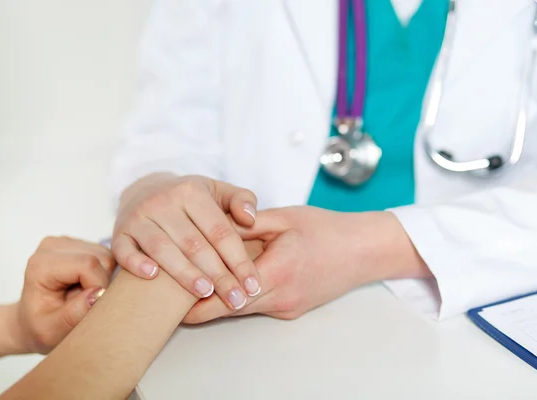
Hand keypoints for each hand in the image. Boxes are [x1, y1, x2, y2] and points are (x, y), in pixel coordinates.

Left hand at [12, 237, 115, 353]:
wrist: (33, 319)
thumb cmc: (41, 326)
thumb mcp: (53, 330)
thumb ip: (73, 314)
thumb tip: (97, 294)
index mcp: (41, 265)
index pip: (88, 264)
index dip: (99, 285)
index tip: (91, 305)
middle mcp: (52, 246)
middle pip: (100, 257)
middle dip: (103, 282)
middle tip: (88, 301)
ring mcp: (65, 242)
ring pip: (107, 255)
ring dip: (104, 277)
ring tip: (86, 293)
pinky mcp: (78, 244)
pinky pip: (106, 255)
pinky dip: (104, 272)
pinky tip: (87, 284)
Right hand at [113, 173, 261, 310]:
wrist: (146, 191)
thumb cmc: (191, 200)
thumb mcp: (219, 191)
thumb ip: (242, 200)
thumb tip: (250, 219)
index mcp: (192, 192)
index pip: (220, 232)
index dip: (239, 261)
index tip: (253, 285)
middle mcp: (163, 202)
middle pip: (195, 245)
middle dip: (219, 276)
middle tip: (236, 300)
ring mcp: (139, 217)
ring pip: (162, 249)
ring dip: (185, 274)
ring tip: (205, 293)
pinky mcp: (119, 233)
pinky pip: (124, 250)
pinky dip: (136, 263)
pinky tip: (152, 277)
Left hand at [182, 206, 429, 322]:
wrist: (364, 251)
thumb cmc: (327, 230)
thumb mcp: (286, 217)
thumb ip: (248, 224)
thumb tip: (214, 225)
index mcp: (278, 270)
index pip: (227, 294)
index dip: (198, 299)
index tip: (172, 295)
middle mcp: (282, 296)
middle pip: (231, 309)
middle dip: (201, 306)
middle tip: (173, 298)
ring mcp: (288, 307)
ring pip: (245, 309)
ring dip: (222, 301)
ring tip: (197, 287)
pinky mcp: (293, 309)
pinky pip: (261, 306)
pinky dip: (243, 297)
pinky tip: (233, 282)